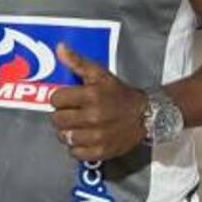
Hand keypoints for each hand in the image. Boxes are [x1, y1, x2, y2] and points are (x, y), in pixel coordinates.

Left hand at [48, 43, 147, 161]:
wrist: (146, 115)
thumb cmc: (119, 93)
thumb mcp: (100, 74)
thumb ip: (77, 62)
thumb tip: (59, 48)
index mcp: (91, 96)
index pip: (56, 99)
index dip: (60, 98)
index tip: (68, 98)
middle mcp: (94, 117)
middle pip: (57, 120)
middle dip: (61, 115)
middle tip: (72, 112)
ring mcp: (97, 137)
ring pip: (64, 137)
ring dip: (67, 131)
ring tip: (77, 125)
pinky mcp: (101, 151)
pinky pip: (75, 153)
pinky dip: (76, 147)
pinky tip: (84, 137)